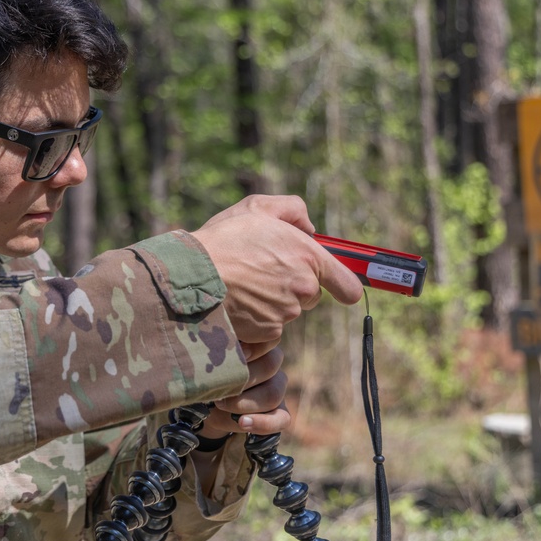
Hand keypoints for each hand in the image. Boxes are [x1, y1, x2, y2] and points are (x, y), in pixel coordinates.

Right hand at [191, 195, 362, 354]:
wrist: (192, 275)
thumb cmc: (224, 239)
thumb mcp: (257, 208)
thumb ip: (292, 209)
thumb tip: (309, 227)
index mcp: (308, 257)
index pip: (348, 285)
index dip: (344, 286)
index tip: (341, 288)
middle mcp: (304, 288)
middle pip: (310, 295)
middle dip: (293, 286)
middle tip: (261, 271)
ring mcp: (287, 313)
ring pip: (287, 310)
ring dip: (272, 301)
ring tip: (242, 284)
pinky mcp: (268, 332)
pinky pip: (269, 326)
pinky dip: (256, 318)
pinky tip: (237, 302)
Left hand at [198, 346, 289, 437]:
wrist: (210, 406)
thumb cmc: (209, 377)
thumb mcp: (210, 366)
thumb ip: (217, 360)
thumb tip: (214, 356)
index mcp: (258, 346)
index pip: (267, 340)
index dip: (254, 347)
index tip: (237, 353)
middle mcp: (272, 365)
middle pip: (270, 366)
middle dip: (243, 378)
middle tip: (218, 386)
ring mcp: (278, 388)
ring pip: (273, 394)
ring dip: (245, 402)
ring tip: (222, 405)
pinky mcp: (280, 412)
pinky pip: (281, 419)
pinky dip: (262, 423)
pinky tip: (243, 422)